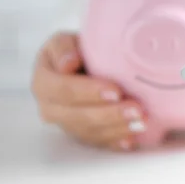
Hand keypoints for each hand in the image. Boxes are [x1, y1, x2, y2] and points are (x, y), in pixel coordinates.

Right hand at [31, 31, 146, 150]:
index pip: (63, 90)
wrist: (81, 63)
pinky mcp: (81, 134)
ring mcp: (66, 125)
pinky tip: (132, 141)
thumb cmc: (75, 49)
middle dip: (109, 114)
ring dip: (117, 129)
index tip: (115, 91)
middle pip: (78, 116)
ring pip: (90, 132)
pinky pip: (98, 142)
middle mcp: (50, 108)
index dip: (88, 92)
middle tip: (137, 110)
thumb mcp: (65, 40)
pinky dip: (116, 142)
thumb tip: (68, 64)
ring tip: (141, 123)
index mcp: (43, 82)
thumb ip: (63, 47)